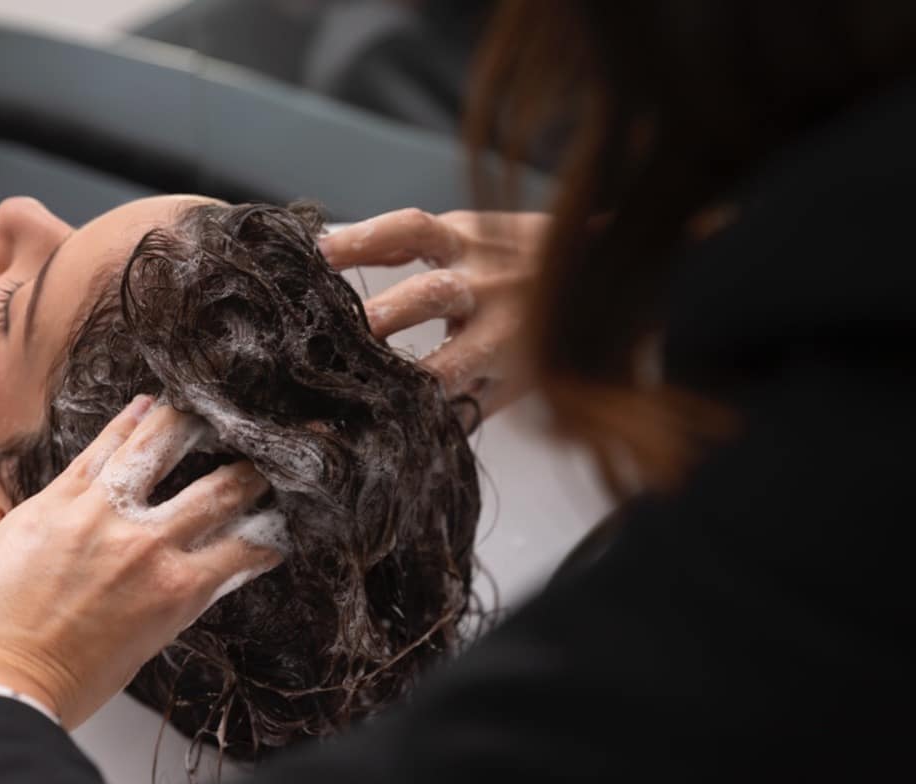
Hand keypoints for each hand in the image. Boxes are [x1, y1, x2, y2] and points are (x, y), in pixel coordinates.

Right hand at [0, 396, 282, 729]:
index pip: (112, 443)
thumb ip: (0, 526)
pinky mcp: (174, 590)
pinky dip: (261, 546)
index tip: (162, 404)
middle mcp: (107, 511)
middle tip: (236, 420)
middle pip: (169, 446)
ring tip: (274, 470)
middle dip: (204, 426)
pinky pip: (236, 555)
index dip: (143, 418)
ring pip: (217, 493)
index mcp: (59, 501)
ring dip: (249, 479)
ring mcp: (145, 546)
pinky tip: (279, 539)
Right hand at [320, 208, 549, 419]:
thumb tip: (417, 429)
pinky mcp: (465, 225)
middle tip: (327, 337)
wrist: (601, 271)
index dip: (404, 387)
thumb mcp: (522, 382)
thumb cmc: (552, 338)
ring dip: (361, 249)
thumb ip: (473, 403)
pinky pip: (414, 223)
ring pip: (418, 237)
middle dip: (377, 318)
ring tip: (314, 266)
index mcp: (504, 340)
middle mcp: (490, 290)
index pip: (447, 368)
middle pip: (428, 297)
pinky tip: (327, 245)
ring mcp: (476, 250)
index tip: (364, 403)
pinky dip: (370, 231)